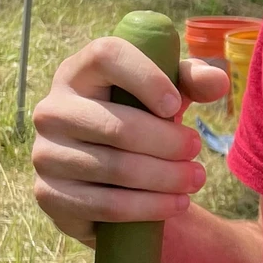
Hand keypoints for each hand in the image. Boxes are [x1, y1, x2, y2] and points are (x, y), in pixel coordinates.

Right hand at [31, 36, 229, 245]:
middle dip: (169, 143)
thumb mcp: (167, 95)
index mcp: (78, 72)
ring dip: (166, 178)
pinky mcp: (49, 195)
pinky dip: (148, 207)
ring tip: (195, 180)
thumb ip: (192, 81)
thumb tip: (217, 82)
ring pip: (116, 168)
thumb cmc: (142, 121)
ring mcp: (45, 154)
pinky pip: (105, 205)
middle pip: (117, 125)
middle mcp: (52, 110)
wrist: (112, 179)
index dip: (146, 78)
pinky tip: (176, 204)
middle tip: (197, 152)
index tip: (176, 105)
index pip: (106, 56)